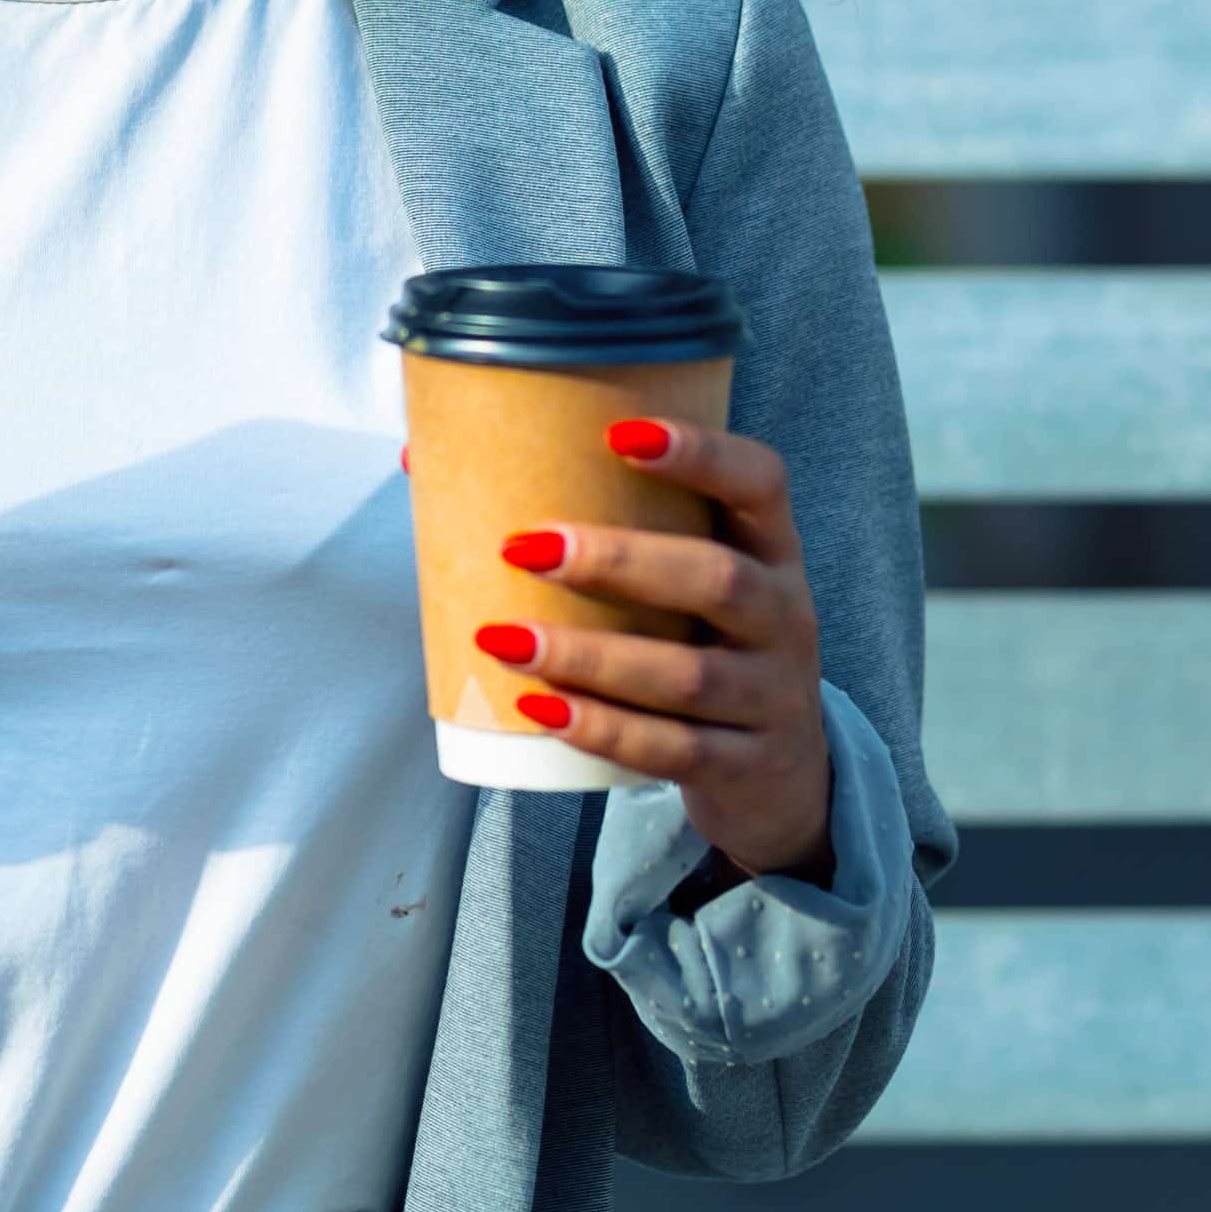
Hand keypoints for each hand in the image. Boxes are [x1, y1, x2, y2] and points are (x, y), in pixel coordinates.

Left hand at [480, 415, 835, 887]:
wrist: (779, 778)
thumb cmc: (701, 645)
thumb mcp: (684, 587)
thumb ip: (598, 526)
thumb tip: (424, 460)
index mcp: (771, 551)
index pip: (760, 483)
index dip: (702, 452)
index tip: (620, 433)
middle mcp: (786, 617)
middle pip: (717, 579)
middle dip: (619, 561)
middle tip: (525, 547)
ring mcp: (773, 697)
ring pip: (686, 675)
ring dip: (590, 656)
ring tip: (503, 639)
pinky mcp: (746, 768)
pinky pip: (672, 750)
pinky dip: (604, 730)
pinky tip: (542, 711)